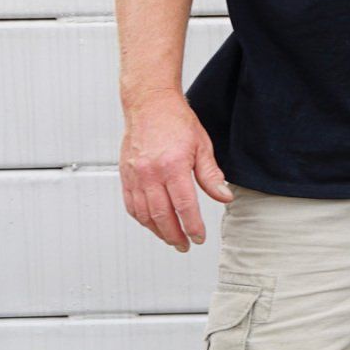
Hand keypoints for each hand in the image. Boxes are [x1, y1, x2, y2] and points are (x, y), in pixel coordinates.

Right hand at [119, 89, 232, 251]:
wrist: (149, 104)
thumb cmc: (176, 121)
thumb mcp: (202, 146)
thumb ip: (211, 175)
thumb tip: (224, 197)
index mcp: (173, 166)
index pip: (184, 206)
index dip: (192, 226)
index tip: (199, 237)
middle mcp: (151, 173)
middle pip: (162, 215)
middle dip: (175, 235)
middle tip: (185, 245)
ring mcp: (135, 176)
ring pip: (144, 215)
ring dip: (158, 231)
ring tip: (171, 239)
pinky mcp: (125, 176)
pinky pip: (131, 205)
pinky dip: (142, 219)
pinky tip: (152, 224)